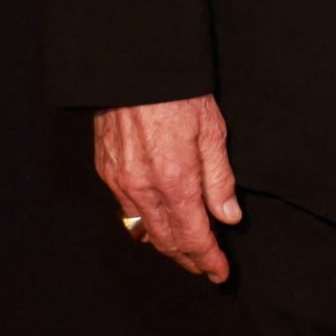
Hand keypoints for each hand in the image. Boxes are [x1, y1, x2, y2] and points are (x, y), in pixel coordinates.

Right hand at [93, 95, 242, 282]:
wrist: (133, 64)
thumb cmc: (178, 91)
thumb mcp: (212, 131)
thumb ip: (220, 179)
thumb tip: (229, 218)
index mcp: (175, 181)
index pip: (193, 237)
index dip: (208, 260)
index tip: (221, 272)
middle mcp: (143, 188)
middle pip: (167, 240)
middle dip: (188, 258)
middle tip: (206, 267)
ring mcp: (120, 181)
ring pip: (144, 229)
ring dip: (166, 243)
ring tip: (185, 250)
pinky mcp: (106, 170)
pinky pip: (126, 209)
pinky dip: (144, 222)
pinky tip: (156, 222)